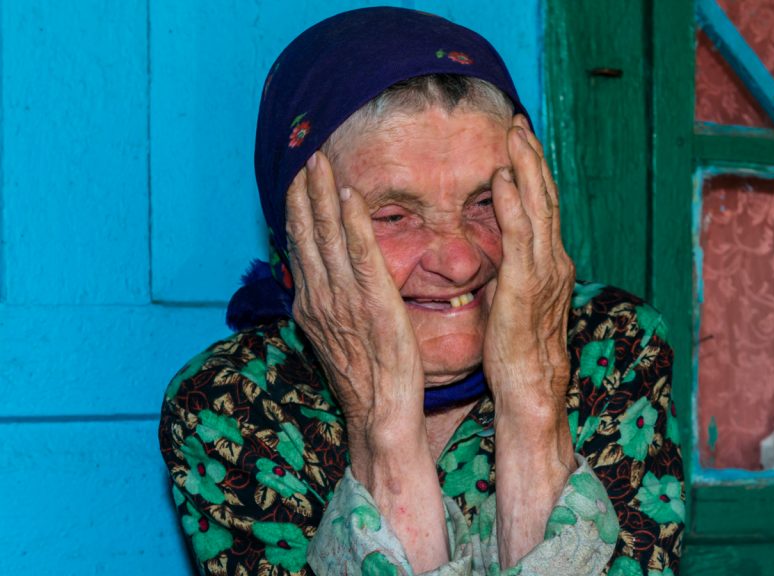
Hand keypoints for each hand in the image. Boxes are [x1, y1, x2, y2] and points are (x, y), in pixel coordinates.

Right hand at [285, 151, 424, 450]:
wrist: (380, 414)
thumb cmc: (368, 379)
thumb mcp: (340, 338)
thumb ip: (333, 305)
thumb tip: (332, 281)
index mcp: (312, 304)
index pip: (300, 247)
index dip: (298, 209)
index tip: (298, 178)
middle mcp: (320, 298)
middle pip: (307, 234)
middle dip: (306, 192)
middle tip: (306, 155)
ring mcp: (344, 300)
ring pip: (328, 237)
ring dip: (324, 196)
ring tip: (321, 162)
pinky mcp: (374, 303)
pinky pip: (361, 255)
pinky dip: (353, 223)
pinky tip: (351, 197)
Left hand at [485, 115, 575, 419]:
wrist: (531, 385)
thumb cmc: (518, 349)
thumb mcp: (515, 300)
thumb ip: (510, 272)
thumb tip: (492, 255)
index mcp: (550, 264)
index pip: (544, 209)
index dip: (534, 173)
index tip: (522, 143)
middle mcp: (554, 261)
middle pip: (546, 198)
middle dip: (533, 158)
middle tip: (520, 123)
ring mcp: (543, 271)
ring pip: (538, 208)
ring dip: (526, 168)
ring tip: (515, 136)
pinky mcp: (524, 284)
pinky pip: (519, 236)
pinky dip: (513, 204)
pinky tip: (504, 179)